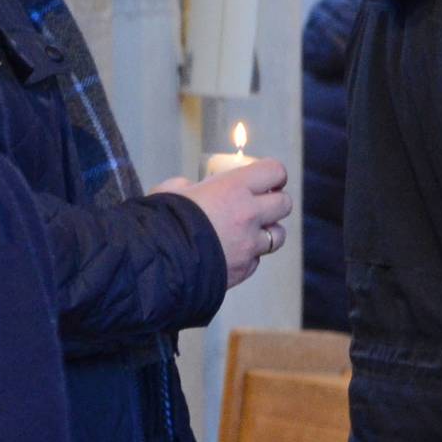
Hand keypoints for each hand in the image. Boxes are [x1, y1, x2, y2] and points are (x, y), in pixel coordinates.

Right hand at [151, 157, 292, 289]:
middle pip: (284, 203)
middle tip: (258, 204)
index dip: (272, 174)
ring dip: (267, 232)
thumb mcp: (168, 192)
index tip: (265, 179)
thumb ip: (185, 186)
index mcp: (233, 188)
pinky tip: (227, 254)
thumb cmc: (159, 221)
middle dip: (274, 202)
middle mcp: (248, 215)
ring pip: (278, 235)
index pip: (274, 172)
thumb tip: (189, 187)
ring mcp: (249, 245)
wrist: (156, 262)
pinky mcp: (244, 270)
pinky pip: (255, 261)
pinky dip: (246, 257)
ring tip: (247, 233)